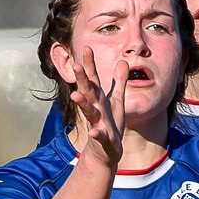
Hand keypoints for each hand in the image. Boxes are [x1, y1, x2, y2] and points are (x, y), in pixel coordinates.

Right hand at [67, 48, 124, 169]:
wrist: (106, 151)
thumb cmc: (110, 123)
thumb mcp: (116, 100)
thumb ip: (119, 82)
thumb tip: (123, 61)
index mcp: (98, 99)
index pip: (93, 79)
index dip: (90, 64)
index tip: (87, 48)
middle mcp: (95, 109)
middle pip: (87, 91)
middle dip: (82, 79)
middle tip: (75, 65)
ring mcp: (97, 123)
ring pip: (89, 111)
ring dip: (82, 103)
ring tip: (76, 95)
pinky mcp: (103, 139)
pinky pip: (99, 136)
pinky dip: (96, 134)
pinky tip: (94, 132)